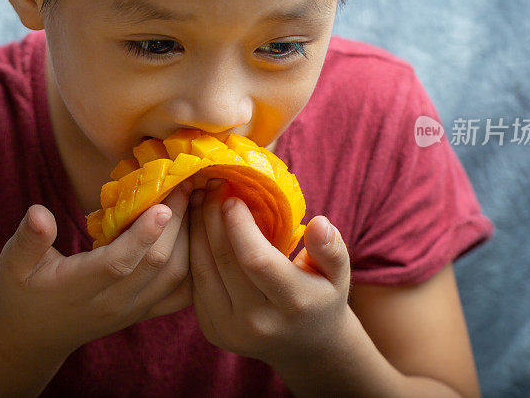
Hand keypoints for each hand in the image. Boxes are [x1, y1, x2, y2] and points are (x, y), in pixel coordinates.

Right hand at [0, 179, 193, 357]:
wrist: (36, 336)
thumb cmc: (24, 290)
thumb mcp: (13, 264)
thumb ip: (28, 239)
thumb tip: (38, 213)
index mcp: (78, 288)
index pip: (117, 264)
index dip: (142, 236)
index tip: (162, 204)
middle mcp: (112, 303)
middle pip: (155, 265)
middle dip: (176, 223)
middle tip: (186, 184)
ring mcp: (133, 310)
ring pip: (175, 277)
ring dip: (191, 238)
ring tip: (196, 199)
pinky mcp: (146, 312)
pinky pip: (183, 292)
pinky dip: (197, 262)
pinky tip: (199, 232)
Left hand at [188, 178, 351, 367]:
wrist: (304, 344)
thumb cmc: (322, 295)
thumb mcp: (338, 272)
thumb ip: (331, 247)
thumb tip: (319, 223)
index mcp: (294, 304)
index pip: (256, 260)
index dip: (239, 226)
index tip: (232, 196)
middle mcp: (259, 323)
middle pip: (224, 262)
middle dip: (212, 218)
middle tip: (210, 185)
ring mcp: (231, 331)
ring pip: (202, 271)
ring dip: (195, 230)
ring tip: (198, 198)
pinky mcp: (212, 331)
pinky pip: (194, 284)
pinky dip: (191, 250)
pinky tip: (194, 224)